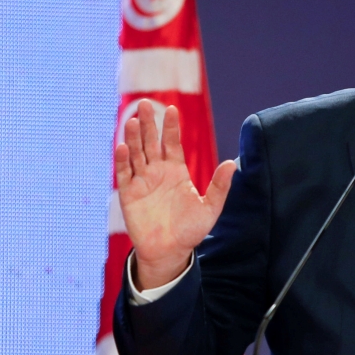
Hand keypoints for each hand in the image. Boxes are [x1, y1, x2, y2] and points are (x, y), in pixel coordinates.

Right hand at [115, 100, 235, 289]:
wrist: (170, 252)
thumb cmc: (191, 230)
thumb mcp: (210, 207)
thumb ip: (220, 186)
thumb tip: (232, 164)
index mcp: (177, 171)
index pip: (172, 143)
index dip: (171, 127)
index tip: (172, 109)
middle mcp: (158, 172)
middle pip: (151, 142)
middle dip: (149, 123)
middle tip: (145, 103)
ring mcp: (142, 182)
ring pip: (136, 154)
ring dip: (133, 137)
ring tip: (131, 120)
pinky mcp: (129, 195)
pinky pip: (124, 174)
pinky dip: (122, 161)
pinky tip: (122, 147)